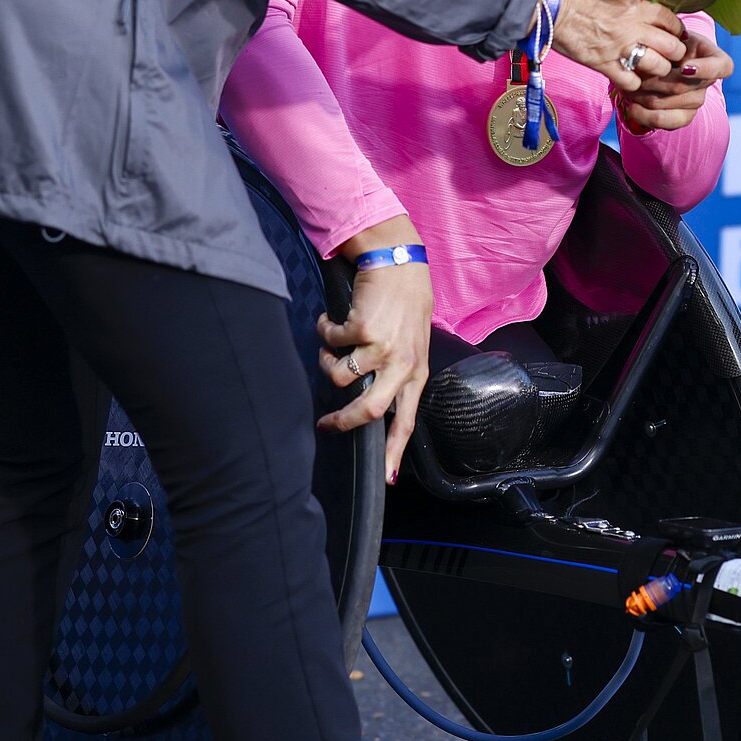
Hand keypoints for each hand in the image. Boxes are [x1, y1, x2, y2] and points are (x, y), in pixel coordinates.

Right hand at [316, 216, 431, 483]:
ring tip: (331, 345)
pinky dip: (324, 330)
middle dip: (342, 422)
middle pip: (368, 410)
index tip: (387, 477)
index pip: (406, 419)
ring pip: (339, 376)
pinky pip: (328, 342)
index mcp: (416, 371)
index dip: (394, 451)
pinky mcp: (361, 328)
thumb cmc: (404, 303)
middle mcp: (401, 364)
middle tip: (325, 424)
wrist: (399, 263)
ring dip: (326, 361)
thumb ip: (397, 371)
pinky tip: (331, 318)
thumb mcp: (412, 342)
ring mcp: (381, 347)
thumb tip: (371, 404)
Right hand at [551, 0, 687, 91]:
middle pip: (673, 47)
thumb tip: (646, 11)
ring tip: (650, 69)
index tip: (675, 37)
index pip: (672, 21)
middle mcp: (634, 27)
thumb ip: (632, 3)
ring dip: (657, 70)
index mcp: (637, 5)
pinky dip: (633, 84)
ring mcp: (620, 48)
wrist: (551, 7)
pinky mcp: (604, 65)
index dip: (677, 31)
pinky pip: (631, 82)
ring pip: (658, 67)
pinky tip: (628, 78)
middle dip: (674, 54)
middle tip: (668, 57)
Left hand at [615, 27, 731, 133]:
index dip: (706, 70)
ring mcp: (696, 100)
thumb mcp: (669, 30)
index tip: (685, 67)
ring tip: (630, 84)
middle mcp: (707, 81)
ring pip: (672, 103)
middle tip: (636, 70)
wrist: (653, 58)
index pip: (723, 67)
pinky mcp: (683, 117)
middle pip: (686, 86)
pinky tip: (633, 107)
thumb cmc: (664, 40)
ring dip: (645, 94)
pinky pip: (668, 122)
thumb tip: (665, 46)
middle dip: (657, 79)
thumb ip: (670, 36)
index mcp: (712, 57)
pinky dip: (646, 116)